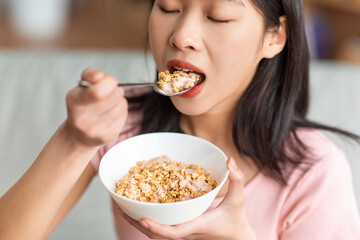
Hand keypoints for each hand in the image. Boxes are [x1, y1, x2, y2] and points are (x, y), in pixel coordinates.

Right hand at [64, 68, 127, 146]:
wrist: (78, 135)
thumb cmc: (83, 106)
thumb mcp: (81, 87)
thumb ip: (90, 75)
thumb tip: (99, 76)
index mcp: (74, 101)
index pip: (99, 90)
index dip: (109, 81)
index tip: (107, 82)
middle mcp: (82, 118)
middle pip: (115, 96)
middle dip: (116, 91)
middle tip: (110, 93)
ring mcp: (95, 130)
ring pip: (121, 106)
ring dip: (119, 102)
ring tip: (110, 105)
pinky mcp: (107, 137)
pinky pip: (124, 116)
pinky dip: (122, 113)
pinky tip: (112, 115)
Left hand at [119, 158, 256, 239]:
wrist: (237, 239)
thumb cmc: (237, 219)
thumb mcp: (238, 199)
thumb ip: (236, 179)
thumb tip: (230, 160)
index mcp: (196, 226)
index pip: (173, 232)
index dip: (157, 227)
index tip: (142, 218)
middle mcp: (186, 234)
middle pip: (156, 235)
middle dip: (136, 223)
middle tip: (119, 207)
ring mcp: (182, 235)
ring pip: (155, 235)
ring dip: (137, 223)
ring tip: (122, 208)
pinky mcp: (182, 233)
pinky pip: (160, 230)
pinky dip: (147, 222)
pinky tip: (139, 210)